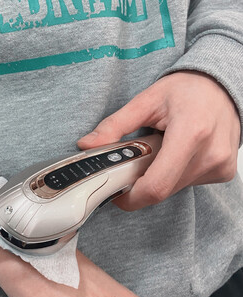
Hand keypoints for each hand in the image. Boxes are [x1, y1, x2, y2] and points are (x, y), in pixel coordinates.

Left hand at [77, 71, 240, 210]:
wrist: (223, 84)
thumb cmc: (188, 88)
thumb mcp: (146, 100)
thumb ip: (114, 125)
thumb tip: (87, 144)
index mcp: (191, 133)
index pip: (156, 186)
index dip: (131, 197)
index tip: (117, 193)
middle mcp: (210, 154)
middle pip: (162, 190)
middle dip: (141, 183)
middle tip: (136, 162)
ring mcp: (220, 165)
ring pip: (173, 189)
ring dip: (158, 177)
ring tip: (160, 150)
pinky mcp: (224, 172)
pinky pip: (186, 184)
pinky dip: (173, 174)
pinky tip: (176, 153)